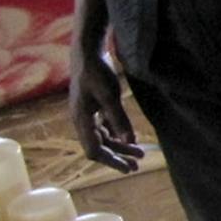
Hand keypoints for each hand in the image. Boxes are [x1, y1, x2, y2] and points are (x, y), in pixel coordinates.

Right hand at [69, 45, 143, 172]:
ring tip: (139, 154)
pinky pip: (105, 127)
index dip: (111, 161)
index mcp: (81, 120)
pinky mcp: (94, 107)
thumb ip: (119, 118)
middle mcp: (82, 120)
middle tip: (137, 167)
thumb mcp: (110, 95)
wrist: (88, 52)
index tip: (128, 168)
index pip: (94, 150)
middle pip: (99, 146)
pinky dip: (117, 134)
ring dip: (120, 146)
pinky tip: (130, 139)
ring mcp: (87, 114)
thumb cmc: (97, 71)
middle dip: (118, 157)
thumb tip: (129, 141)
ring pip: (103, 137)